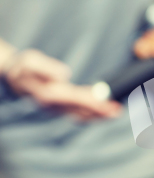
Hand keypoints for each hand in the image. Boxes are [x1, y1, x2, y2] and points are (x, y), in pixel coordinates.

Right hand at [3, 49, 120, 119]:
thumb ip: (45, 68)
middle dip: (100, 112)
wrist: (12, 77)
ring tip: (116, 111)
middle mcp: (54, 106)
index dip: (92, 103)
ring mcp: (57, 109)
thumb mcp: (29, 61)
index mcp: (48, 95)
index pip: (74, 100)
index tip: (107, 104)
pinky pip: (79, 113)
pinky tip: (105, 108)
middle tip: (118, 110)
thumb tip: (63, 75)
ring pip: (81, 115)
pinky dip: (93, 113)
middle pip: (81, 111)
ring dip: (99, 115)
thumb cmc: (22, 67)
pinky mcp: (61, 108)